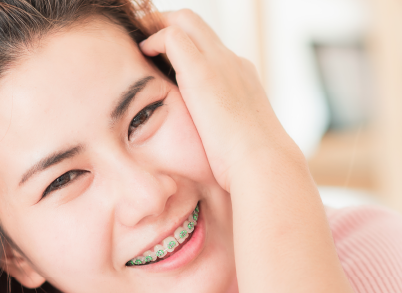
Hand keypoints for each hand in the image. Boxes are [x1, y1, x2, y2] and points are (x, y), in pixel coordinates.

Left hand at [139, 9, 302, 191]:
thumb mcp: (236, 141)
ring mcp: (219, 62)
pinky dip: (154, 39)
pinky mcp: (202, 70)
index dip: (188, 46)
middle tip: (146, 34)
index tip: (166, 58)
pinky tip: (143, 52)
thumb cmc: (249, 164)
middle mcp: (232, 62)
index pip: (212, 48)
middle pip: (198, 25)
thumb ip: (223, 133)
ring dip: (158, 24)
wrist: (263, 162)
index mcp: (242, 78)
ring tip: (139, 38)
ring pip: (186, 20)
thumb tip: (214, 150)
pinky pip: (172, 36)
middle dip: (169, 22)